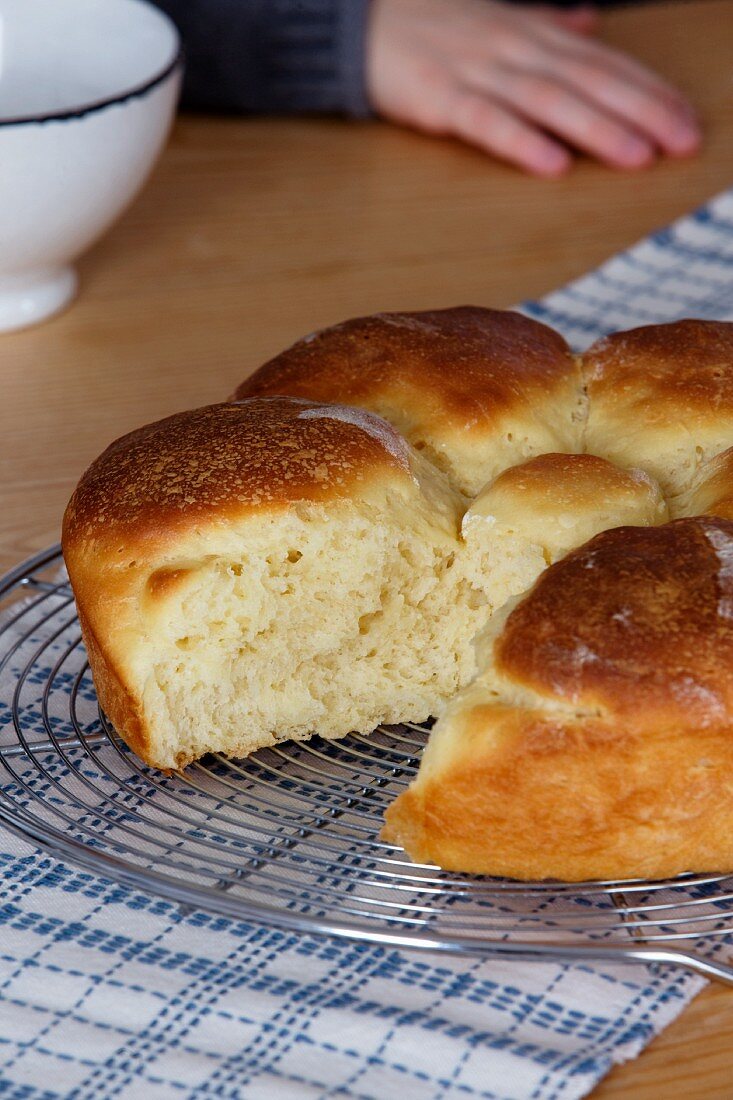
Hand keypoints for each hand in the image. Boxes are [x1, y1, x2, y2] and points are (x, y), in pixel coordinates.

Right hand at [366, 0, 700, 175]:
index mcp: (534, 32)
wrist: (360, 22)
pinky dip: (521, 142)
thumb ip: (546, 24)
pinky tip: (553, 164)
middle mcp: (515, 47)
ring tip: (635, 157)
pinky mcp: (439, 98)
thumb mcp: (499, 18)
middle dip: (640, 111)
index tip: (686, 122)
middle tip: (681, 143)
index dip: (649, 91)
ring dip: (595, 129)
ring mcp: (477, 71)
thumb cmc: (435, 28)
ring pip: (548, 100)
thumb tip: (590, 24)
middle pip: (588, 80)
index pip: (605, 62)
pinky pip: (486, 122)